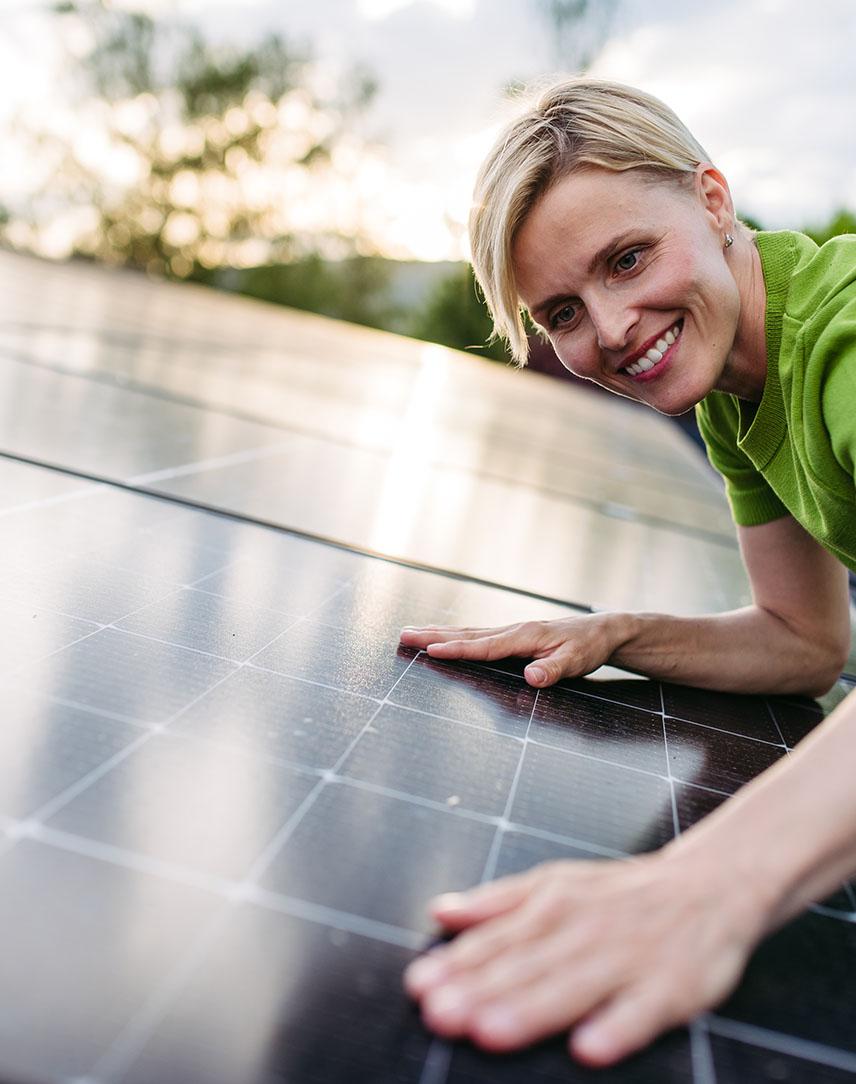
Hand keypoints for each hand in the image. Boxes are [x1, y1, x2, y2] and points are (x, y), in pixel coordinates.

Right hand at [399, 614, 624, 687]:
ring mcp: (511, 631)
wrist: (603, 631)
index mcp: (524, 636)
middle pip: (466, 633)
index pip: (484, 646)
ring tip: (412, 633)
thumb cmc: (589, 647)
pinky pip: (477, 635)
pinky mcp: (512, 635)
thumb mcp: (577, 662)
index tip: (430, 650)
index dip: (457, 649)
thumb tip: (531, 679)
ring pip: (468, 632)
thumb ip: (553, 670)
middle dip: (433, 635)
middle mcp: (513, 630)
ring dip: (439, 632)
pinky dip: (455, 635)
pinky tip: (444, 637)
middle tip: (403, 635)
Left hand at [403, 851, 760, 1065]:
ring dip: (531, 1009)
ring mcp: (628, 958)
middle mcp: (585, 928)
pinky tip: (588, 1048)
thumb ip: (498, 901)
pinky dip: (616, 1027)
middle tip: (439, 1014)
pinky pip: (641, 1011)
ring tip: (489, 1030)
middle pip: (527, 965)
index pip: (497, 939)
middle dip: (481, 991)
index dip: (457, 964)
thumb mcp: (556, 883)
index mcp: (553, 905)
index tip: (420, 985)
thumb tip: (441, 911)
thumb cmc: (621, 894)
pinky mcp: (671, 987)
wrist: (710, 885)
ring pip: (572, 987)